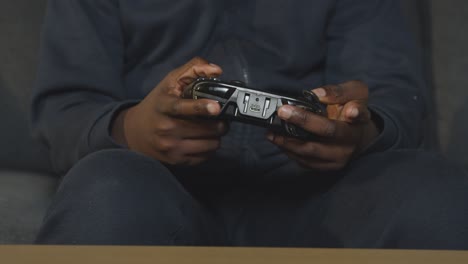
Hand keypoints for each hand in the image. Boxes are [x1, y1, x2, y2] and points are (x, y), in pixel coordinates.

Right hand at [112, 57, 227, 165]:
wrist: (134, 132)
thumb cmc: (157, 104)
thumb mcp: (170, 82)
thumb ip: (193, 69)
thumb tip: (216, 70)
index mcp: (164, 106)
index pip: (182, 107)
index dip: (201, 107)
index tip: (216, 107)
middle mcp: (166, 128)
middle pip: (206, 129)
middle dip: (220, 123)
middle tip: (220, 118)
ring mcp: (171, 147)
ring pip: (210, 144)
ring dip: (216, 136)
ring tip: (212, 129)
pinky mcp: (176, 160)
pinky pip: (205, 157)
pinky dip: (209, 148)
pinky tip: (204, 140)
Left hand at [267, 81, 379, 170]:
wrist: (358, 135)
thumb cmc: (353, 109)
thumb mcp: (354, 93)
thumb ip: (339, 92)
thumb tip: (317, 95)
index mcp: (355, 126)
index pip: (348, 120)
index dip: (348, 114)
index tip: (348, 110)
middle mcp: (347, 146)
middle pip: (320, 138)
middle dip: (300, 124)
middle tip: (282, 112)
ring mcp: (336, 160)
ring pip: (307, 153)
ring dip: (287, 141)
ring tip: (272, 130)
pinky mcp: (325, 167)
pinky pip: (303, 161)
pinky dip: (289, 150)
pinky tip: (278, 140)